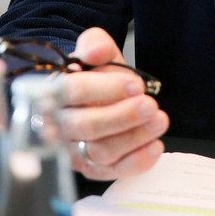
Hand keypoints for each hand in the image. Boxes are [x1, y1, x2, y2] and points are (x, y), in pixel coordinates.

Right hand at [58, 27, 168, 179]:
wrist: (104, 94)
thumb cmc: (97, 75)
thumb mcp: (98, 53)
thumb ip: (95, 43)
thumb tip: (93, 50)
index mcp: (54, 92)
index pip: (72, 92)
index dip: (104, 89)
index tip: (135, 85)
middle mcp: (59, 125)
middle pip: (85, 126)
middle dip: (122, 116)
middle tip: (150, 105)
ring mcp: (74, 150)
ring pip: (100, 151)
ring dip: (134, 137)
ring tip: (160, 120)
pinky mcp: (92, 169)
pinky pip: (112, 172)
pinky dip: (135, 162)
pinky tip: (155, 147)